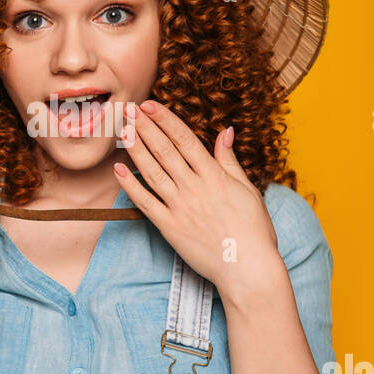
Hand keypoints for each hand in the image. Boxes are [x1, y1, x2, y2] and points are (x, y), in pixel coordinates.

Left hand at [113, 100, 284, 300]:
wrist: (247, 268)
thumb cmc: (253, 231)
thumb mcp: (248, 190)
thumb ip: (230, 161)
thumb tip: (226, 132)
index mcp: (214, 176)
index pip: (184, 139)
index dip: (165, 120)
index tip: (150, 105)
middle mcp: (194, 188)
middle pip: (164, 151)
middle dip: (145, 128)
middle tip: (129, 110)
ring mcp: (180, 208)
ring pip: (152, 172)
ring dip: (135, 150)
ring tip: (123, 131)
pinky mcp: (170, 228)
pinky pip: (146, 203)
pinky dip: (130, 186)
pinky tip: (119, 170)